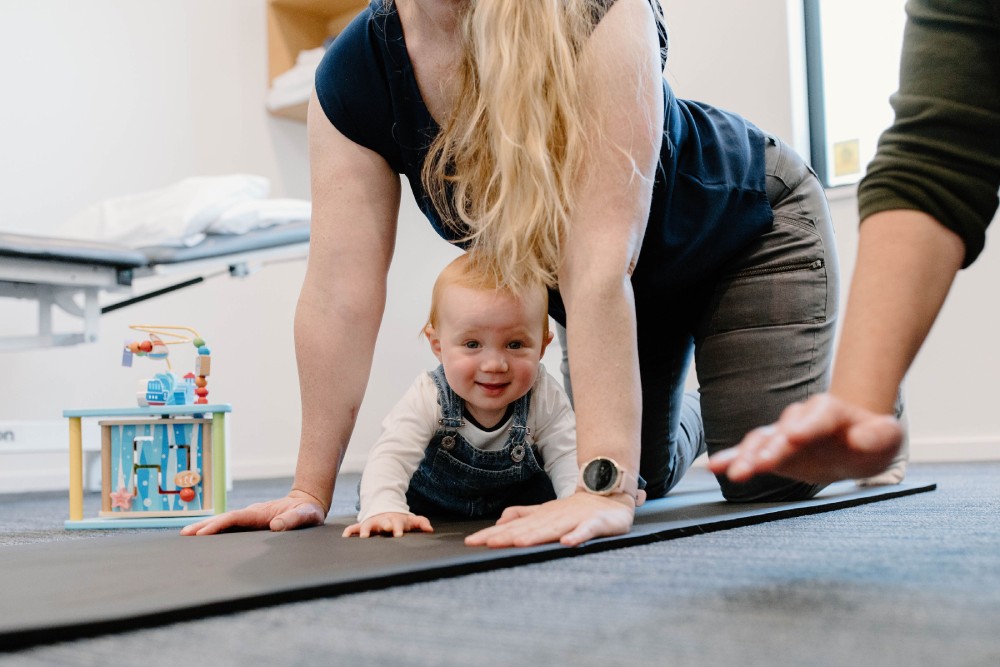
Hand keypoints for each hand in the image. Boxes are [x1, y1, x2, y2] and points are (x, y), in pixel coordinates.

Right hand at [180, 489, 326, 535]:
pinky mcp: (252, 523)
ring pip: (224, 522)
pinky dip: (216, 530)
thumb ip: (293, 520)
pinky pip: (230, 526)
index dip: (218, 525)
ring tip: (187, 535)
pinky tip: (205, 536)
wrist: (308, 503)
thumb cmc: (307, 511)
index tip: (202, 533)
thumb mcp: (305, 516)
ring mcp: (250, 518)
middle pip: (223, 518)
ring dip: (206, 527)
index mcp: (260, 513)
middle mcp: (251, 514)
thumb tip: (275, 526)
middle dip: (204, 525)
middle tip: (184, 534)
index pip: (234, 518)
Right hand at [342, 512, 433, 537]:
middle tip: (384, 529)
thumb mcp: (411, 520)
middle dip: (384, 526)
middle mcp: (383, 521)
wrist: (385, 509)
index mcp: (395, 520)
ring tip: (363, 536)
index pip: (397, 524)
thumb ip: (421, 522)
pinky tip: (345, 536)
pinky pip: (354, 527)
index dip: (398, 529)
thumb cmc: (400, 520)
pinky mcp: (363, 525)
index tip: (398, 535)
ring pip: (367, 525)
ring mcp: (372, 523)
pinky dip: (350, 531)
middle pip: (383, 523)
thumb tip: (430, 529)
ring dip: (365, 530)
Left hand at [465, 492, 635, 548]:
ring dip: (535, 536)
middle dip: (505, 536)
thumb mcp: (545, 512)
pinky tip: (566, 543)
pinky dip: (577, 536)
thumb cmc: (575, 508)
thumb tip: (498, 523)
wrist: (608, 494)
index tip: (471, 542)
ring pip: (552, 529)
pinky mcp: (595, 523)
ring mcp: (574, 520)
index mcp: (541, 516)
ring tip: (518, 543)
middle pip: (527, 528)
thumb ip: (523, 516)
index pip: (513, 527)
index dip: (492, 534)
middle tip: (484, 543)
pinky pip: (585, 531)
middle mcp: (554, 518)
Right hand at [708, 393, 903, 484]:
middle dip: (771, 447)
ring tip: (735, 473)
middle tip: (760, 462)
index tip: (793, 436)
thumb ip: (878, 435)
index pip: (817, 416)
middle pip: (783, 431)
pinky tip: (713, 467)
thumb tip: (859, 439)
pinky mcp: (775, 454)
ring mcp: (784, 436)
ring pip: (762, 443)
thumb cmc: (874, 437)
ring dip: (748, 457)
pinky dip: (732, 459)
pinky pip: (751, 455)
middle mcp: (801, 421)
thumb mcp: (888, 436)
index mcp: (830, 411)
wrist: (858, 441)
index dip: (806, 425)